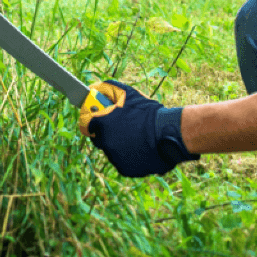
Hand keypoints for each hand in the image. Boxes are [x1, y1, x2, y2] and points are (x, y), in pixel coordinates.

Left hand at [79, 80, 199, 176]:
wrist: (168, 133)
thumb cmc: (148, 112)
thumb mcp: (126, 93)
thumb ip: (107, 90)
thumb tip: (94, 88)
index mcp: (101, 123)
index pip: (87, 126)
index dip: (94, 124)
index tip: (98, 123)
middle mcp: (104, 141)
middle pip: (99, 140)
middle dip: (106, 135)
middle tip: (121, 131)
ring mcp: (114, 157)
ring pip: (111, 152)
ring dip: (119, 146)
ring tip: (136, 139)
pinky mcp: (124, 169)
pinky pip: (122, 163)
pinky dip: (129, 158)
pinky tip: (140, 150)